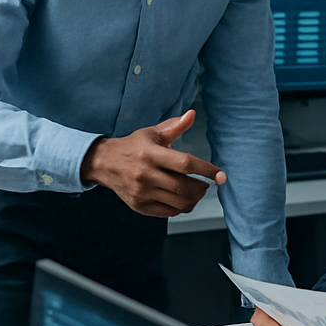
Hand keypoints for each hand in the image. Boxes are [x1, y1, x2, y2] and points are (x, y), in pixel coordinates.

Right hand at [79, 110, 225, 217]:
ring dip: (194, 199)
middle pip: (183, 187)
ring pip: (178, 202)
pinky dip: (181, 207)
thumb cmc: (133, 146)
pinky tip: (183, 199)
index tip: (221, 176)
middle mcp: (146, 174)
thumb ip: (175, 126)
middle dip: (201, 188)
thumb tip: (192, 114)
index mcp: (151, 153)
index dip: (206, 170)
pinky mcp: (139, 205)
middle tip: (206, 184)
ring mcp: (142, 192)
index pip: (185, 164)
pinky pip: (168, 212)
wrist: (104, 163)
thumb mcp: (152, 133)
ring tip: (197, 191)